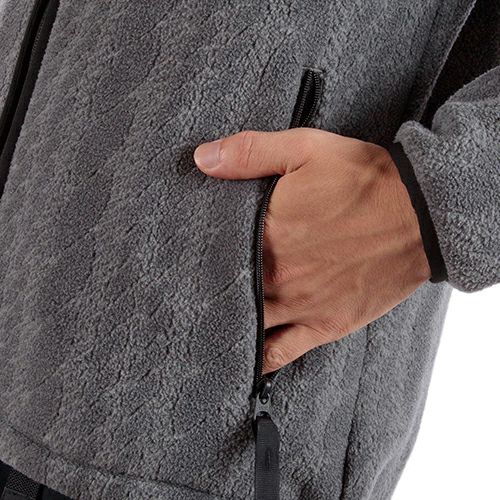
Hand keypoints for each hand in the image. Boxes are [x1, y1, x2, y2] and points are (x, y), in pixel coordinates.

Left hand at [194, 129, 430, 373]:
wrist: (423, 214)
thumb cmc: (365, 180)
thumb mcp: (306, 148)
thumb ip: (250, 153)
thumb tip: (201, 159)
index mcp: (269, 234)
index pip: (214, 251)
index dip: (195, 254)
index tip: (180, 256)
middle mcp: (279, 276)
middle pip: (226, 291)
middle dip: (204, 291)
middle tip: (181, 292)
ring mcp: (301, 305)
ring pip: (247, 325)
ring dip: (224, 324)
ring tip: (202, 323)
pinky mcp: (325, 325)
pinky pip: (281, 352)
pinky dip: (258, 359)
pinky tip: (242, 358)